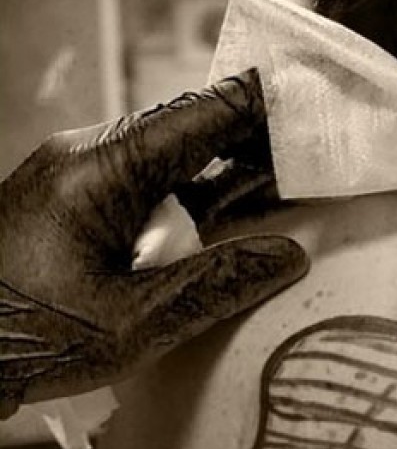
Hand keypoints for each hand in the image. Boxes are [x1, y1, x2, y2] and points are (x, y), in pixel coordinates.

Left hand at [0, 70, 308, 417]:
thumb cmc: (24, 339)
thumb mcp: (135, 325)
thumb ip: (216, 285)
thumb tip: (290, 256)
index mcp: (99, 171)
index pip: (198, 119)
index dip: (261, 110)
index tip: (314, 109)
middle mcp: (85, 160)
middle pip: (189, 136)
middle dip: (254, 148)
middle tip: (316, 166)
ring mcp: (75, 180)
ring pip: (170, 164)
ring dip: (226, 181)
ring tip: (287, 198)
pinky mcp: (72, 207)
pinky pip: (147, 190)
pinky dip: (194, 205)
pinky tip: (227, 230)